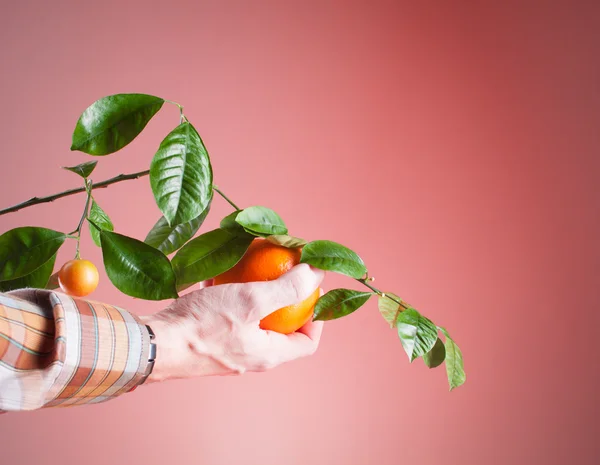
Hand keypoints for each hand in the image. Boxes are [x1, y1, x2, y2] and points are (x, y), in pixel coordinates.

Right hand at [140, 264, 324, 382]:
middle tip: (286, 273)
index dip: (318, 317)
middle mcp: (251, 356)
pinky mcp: (206, 338)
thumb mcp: (251, 301)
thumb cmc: (203, 326)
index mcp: (268, 354)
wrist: (151, 345)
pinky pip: (227, 315)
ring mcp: (228, 349)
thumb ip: (287, 288)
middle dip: (287, 300)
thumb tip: (317, 273)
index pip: (308, 342)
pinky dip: (230, 294)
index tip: (315, 290)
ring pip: (253, 319)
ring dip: (257, 293)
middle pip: (282, 328)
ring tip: (257, 266)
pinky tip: (223, 270)